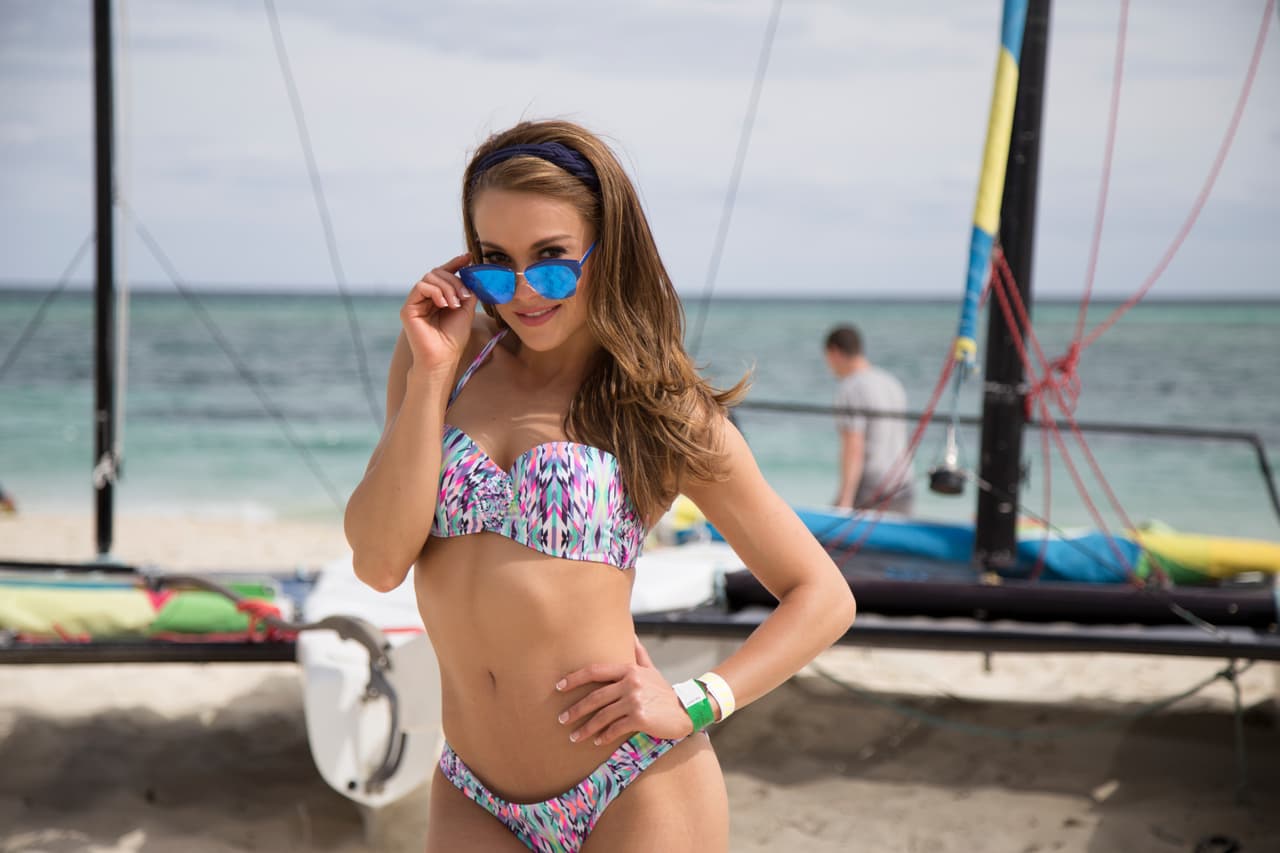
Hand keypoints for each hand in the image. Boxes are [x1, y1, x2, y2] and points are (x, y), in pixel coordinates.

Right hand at [400, 253, 475, 372]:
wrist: (443, 358)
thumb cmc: (454, 338)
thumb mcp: (466, 310)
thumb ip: (467, 291)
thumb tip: (471, 273)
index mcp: (439, 297)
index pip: (445, 274)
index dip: (456, 263)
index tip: (469, 258)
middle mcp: (426, 298)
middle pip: (438, 272)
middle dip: (454, 280)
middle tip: (464, 296)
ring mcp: (416, 302)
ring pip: (430, 277)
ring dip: (447, 287)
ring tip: (455, 303)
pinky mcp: (409, 308)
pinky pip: (421, 286)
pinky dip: (435, 291)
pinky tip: (444, 304)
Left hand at [555, 636, 692, 744]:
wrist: (685, 710)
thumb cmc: (664, 692)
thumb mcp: (651, 670)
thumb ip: (638, 654)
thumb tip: (631, 634)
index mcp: (629, 670)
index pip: (595, 671)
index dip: (575, 678)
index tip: (559, 687)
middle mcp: (631, 682)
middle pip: (595, 697)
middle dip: (576, 709)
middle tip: (562, 719)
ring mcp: (635, 700)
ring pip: (603, 716)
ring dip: (586, 728)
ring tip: (574, 737)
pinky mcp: (640, 718)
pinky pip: (615, 728)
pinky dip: (604, 736)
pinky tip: (597, 741)